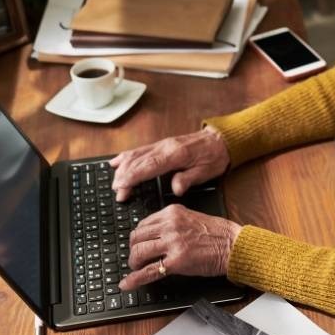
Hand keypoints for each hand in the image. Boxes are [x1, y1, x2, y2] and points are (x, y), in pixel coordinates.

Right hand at [110, 127, 229, 200]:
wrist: (220, 140)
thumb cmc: (214, 157)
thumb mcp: (206, 172)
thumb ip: (189, 179)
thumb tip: (176, 188)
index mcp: (176, 154)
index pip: (148, 166)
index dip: (132, 176)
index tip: (121, 187)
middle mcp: (165, 147)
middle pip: (138, 161)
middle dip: (124, 176)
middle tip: (118, 193)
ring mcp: (161, 144)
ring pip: (135, 154)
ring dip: (122, 168)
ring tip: (114, 183)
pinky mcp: (160, 145)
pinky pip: (139, 150)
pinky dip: (126, 157)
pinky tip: (116, 162)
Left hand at [119, 204, 242, 289]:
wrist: (233, 245)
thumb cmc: (218, 233)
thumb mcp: (191, 217)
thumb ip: (172, 223)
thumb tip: (154, 234)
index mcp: (172, 212)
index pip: (143, 223)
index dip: (138, 237)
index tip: (138, 244)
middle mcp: (170, 225)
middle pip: (136, 237)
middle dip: (133, 250)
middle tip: (136, 258)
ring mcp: (172, 243)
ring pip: (138, 252)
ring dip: (133, 263)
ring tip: (136, 268)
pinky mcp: (176, 262)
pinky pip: (148, 271)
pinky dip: (134, 279)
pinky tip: (127, 284)